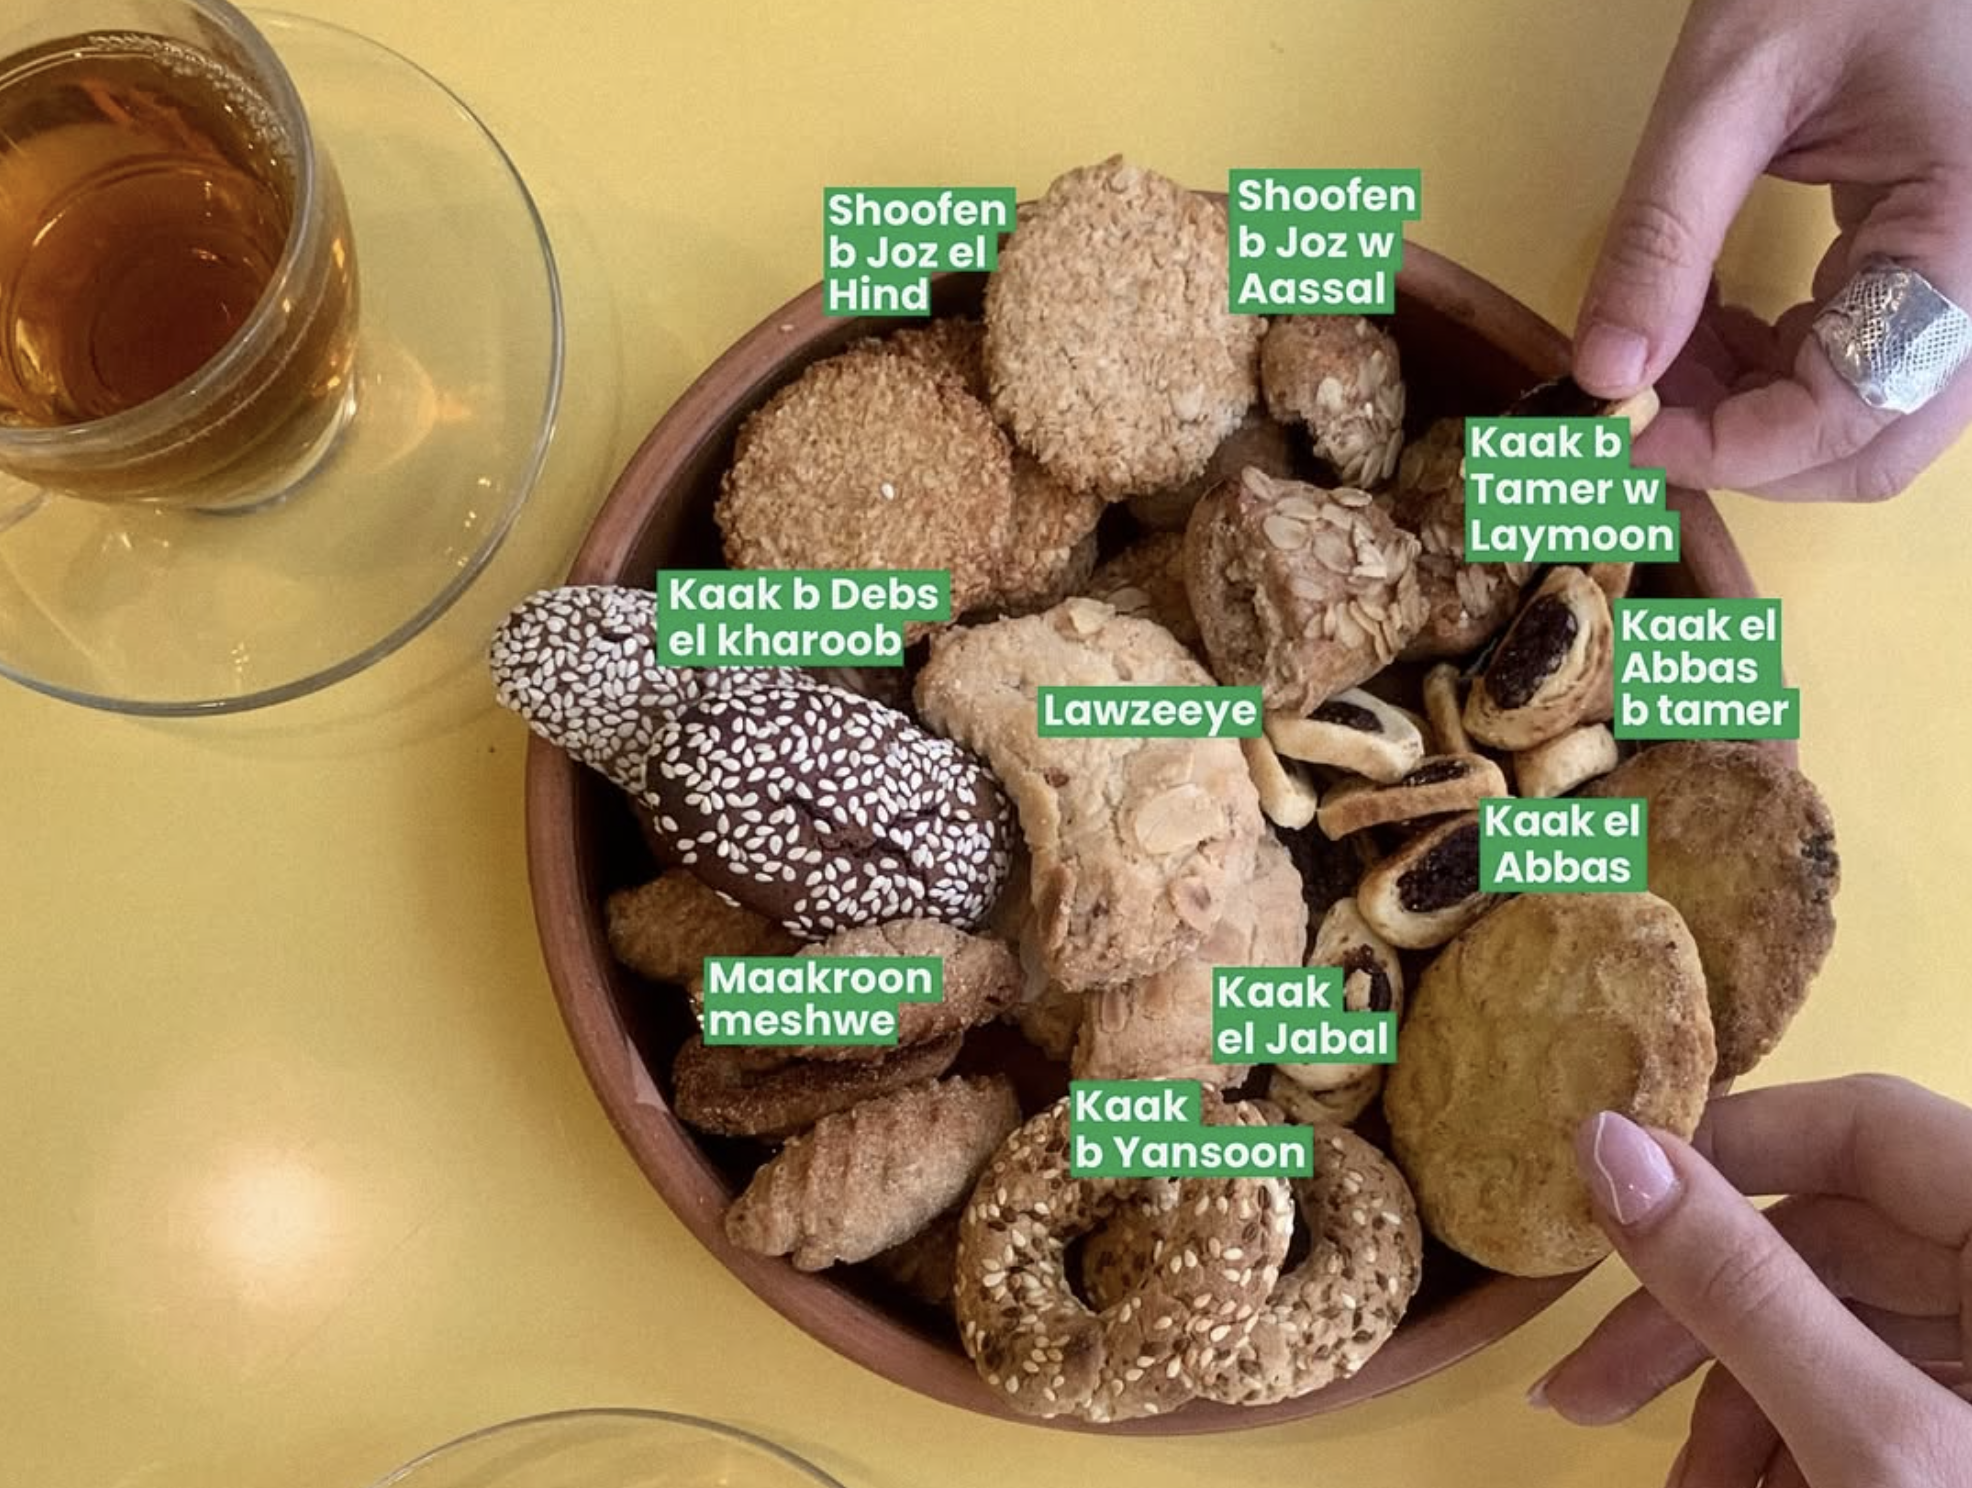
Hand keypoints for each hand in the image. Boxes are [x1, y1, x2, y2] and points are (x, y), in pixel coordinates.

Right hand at [1535, 1076, 1971, 1484]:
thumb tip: (1604, 1140)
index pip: (1860, 1125)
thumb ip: (1742, 1286)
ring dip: (1732, 1403)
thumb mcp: (1873, 1442)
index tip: (1599, 1212)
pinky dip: (1792, 1441)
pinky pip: (1872, 1397)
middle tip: (1580, 1392)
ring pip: (1837, 1328)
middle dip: (1696, 1320)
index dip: (1725, 1150)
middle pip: (1829, 1240)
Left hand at [1572, 0, 1971, 499]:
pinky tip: (1699, 326)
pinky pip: (1856, 362)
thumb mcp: (1730, 86)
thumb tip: (1603, 371)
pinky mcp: (1929, 266)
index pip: (1857, 409)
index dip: (1733, 448)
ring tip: (1654, 357)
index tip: (1626, 434)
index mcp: (1964, 233)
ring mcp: (1963, 276)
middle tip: (1632, 416)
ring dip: (1747, 415)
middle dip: (1743, 450)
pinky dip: (1766, 371)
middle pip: (1872, 442)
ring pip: (1862, 416)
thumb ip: (1663, 233)